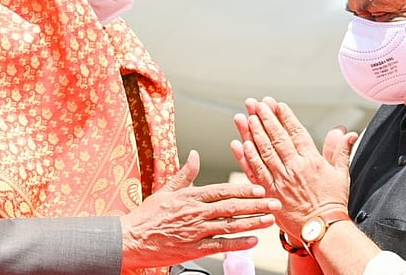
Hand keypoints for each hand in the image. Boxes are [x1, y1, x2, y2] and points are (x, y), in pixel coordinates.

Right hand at [120, 150, 280, 269]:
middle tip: (275, 202)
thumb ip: (185, 174)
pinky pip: (220, 245)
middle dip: (256, 205)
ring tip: (269, 220)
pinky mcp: (194, 249)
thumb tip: (196, 154)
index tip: (260, 187)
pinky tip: (252, 241)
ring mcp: (196, 232)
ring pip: (230, 226)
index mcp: (190, 196)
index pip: (222, 191)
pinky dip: (237, 243)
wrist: (130, 239)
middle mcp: (195, 213)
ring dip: (252, 223)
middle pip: (231, 208)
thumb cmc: (147, 215)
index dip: (243, 189)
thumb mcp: (166, 189)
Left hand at [233, 97, 356, 236]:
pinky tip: (239, 143)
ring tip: (244, 117)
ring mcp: (280, 180)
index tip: (276, 104)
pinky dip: (246, 157)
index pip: (295, 132)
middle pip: (276, 137)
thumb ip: (340, 150)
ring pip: (263, 151)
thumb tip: (346, 131)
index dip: (285, 116)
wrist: (323, 229)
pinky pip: (255, 171)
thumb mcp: (341, 174)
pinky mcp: (269, 192)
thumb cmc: (332, 202)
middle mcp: (294, 168)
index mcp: (311, 161)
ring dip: (252, 132)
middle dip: (264, 118)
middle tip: (255, 103)